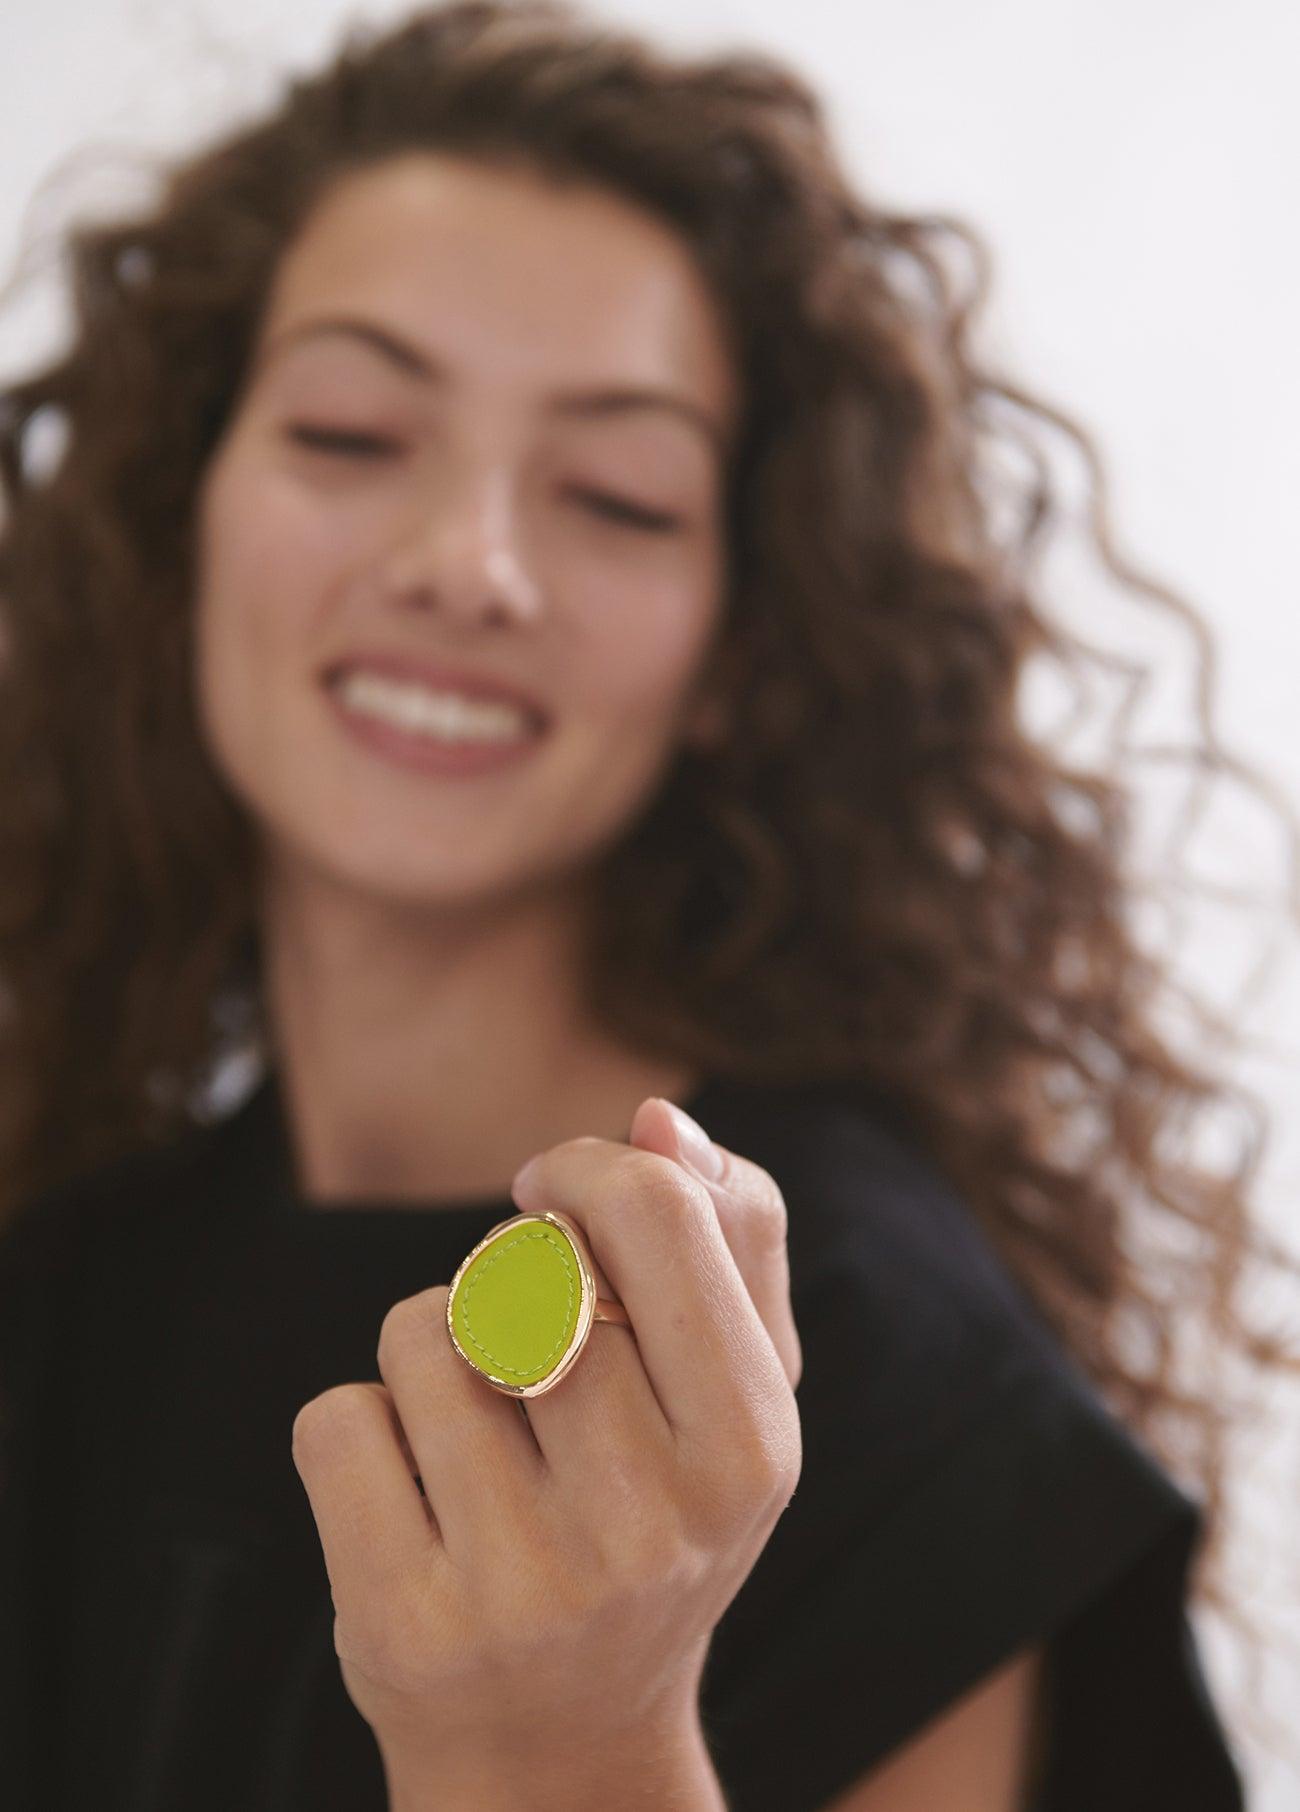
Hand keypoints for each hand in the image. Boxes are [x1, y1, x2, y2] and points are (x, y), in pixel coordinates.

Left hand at [290, 1095, 802, 1801]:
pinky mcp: (402, 1624)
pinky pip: (339, 1416)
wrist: (563, 1742)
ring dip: (434, 1350)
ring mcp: (523, 1585)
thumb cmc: (658, 1515)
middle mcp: (650, 1526)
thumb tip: (656, 1119)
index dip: (580, 1168)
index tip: (549, 1193)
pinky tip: (414, 1497)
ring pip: (423, 1329)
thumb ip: (733, 1235)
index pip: (650, 1209)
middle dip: (507, 1274)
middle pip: (524, 1263)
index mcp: (750, 1448)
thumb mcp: (740, 1390)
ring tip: (480, 1432)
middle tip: (531, 1349)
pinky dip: (362, 1430)